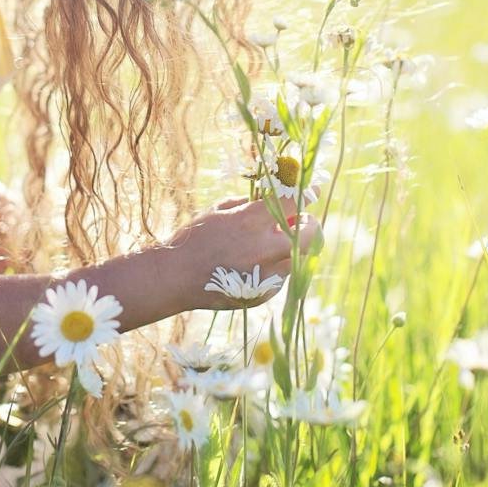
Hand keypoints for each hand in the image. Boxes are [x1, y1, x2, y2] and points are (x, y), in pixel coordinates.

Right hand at [162, 193, 321, 311]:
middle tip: (302, 221)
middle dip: (310, 224)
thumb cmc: (195, 238)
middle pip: (310, 234)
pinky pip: (281, 277)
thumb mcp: (220, 210)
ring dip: (291, 247)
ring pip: (298, 257)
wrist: (175, 278)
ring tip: (269, 244)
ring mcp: (265, 276)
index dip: (305, 194)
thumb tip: (276, 200)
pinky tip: (253, 265)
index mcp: (250, 222)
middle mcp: (263, 249)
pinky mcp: (263, 295)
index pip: (293, 203)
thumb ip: (251, 204)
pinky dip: (275, 267)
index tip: (312, 191)